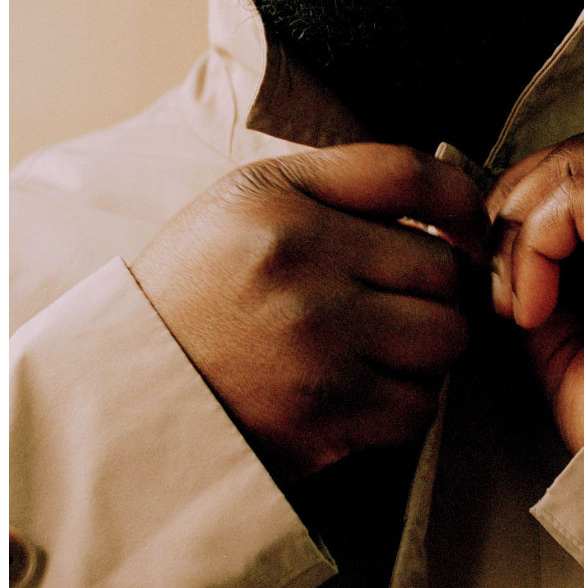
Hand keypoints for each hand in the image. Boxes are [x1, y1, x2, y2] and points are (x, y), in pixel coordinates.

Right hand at [130, 144, 488, 482]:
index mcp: (278, 202)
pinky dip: (401, 407)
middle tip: (383, 309)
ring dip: (422, 352)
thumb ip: (344, 183)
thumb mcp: (246, 205)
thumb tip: (455, 200)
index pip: (414, 176)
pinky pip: (420, 406)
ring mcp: (316, 339)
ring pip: (446, 338)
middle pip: (443, 270)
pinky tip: (357, 395)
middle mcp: (299, 262)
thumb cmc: (198, 293)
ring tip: (371, 352)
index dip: (461, 203)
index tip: (464, 229)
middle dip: (427, 293)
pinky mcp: (324, 411)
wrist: (116, 398)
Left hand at [485, 132, 583, 453]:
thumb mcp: (566, 352)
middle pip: (578, 152)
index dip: (519, 213)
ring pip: (575, 159)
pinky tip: (533, 311)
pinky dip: (533, 247)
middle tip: (489, 285)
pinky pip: (576, 196)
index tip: (483, 284)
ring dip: (518, 226)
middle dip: (513, 205)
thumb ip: (536, 292)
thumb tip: (478, 255)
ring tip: (514, 302)